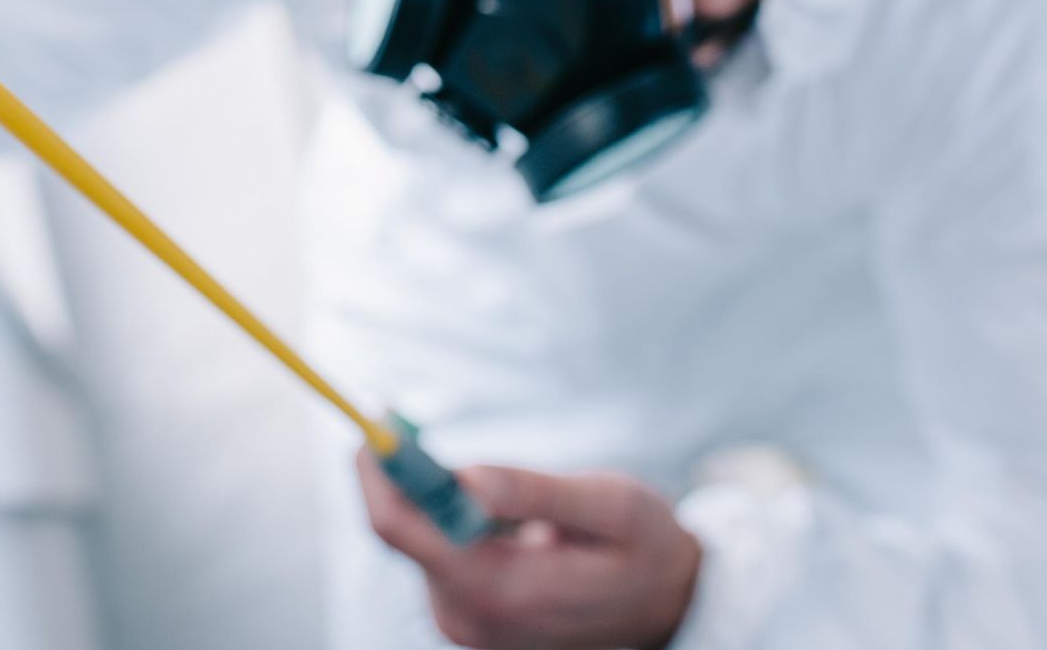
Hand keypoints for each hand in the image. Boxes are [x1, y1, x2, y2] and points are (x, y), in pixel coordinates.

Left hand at [356, 450, 700, 649]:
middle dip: (408, 475)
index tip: (377, 420)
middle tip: (421, 424)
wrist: (669, 607)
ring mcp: (466, 625)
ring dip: (441, 499)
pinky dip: (455, 521)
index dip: (378, 469)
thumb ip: (532, 491)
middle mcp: (470, 618)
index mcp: (501, 589)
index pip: (398, 528)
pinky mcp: (467, 619)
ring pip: (419, 540)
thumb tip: (463, 475)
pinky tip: (512, 524)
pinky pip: (439, 555)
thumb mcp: (609, 506)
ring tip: (518, 499)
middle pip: (400, 532)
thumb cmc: (644, 546)